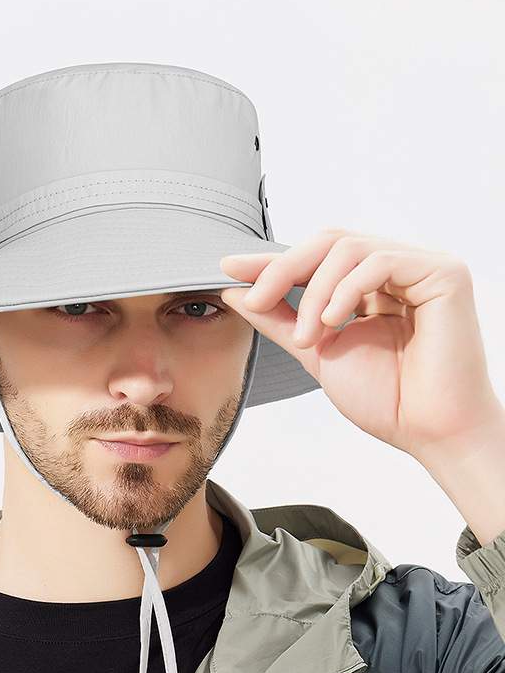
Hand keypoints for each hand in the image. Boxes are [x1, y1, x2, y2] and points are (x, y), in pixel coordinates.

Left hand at [221, 228, 504, 543]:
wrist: (426, 431)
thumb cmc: (385, 397)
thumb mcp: (314, 349)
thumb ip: (278, 318)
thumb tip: (235, 289)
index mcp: (369, 286)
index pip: (314, 258)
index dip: (271, 261)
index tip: (228, 268)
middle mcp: (395, 270)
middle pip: (328, 241)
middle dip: (283, 269)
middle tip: (257, 300)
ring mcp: (420, 267)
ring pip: (347, 248)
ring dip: (314, 292)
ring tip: (308, 336)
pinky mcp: (443, 273)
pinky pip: (380, 260)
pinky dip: (346, 289)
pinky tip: (333, 321)